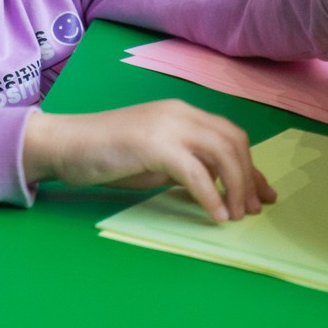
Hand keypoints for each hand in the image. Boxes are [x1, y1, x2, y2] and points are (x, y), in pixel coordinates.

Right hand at [22, 101, 276, 221]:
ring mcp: (167, 126)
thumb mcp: (152, 158)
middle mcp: (180, 113)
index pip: (230, 135)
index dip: (252, 166)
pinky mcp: (155, 145)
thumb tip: (214, 185)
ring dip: (237, 187)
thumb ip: (183, 164)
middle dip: (250, 177)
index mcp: (181, 113)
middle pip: (234, 142)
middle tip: (254, 209)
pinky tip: (217, 215)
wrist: (63, 144)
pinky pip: (196, 173)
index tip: (263, 193)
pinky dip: (212, 196)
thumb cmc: (103, 154)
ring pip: (222, 154)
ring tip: (238, 215)